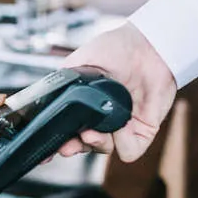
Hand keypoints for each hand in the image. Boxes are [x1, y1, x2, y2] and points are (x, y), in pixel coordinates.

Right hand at [58, 21, 176, 162]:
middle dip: (72, 148)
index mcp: (84, 105)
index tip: (48, 149)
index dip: (56, 141)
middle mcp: (101, 119)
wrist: (149, 47)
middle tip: (66, 145)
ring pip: (102, 150)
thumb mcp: (81, 61)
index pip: (67, 130)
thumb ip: (64, 80)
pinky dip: (122, 142)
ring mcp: (121, 127)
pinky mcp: (142, 132)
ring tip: (91, 132)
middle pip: (82, 146)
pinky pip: (128, 151)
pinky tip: (120, 127)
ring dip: (95, 144)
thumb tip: (50, 98)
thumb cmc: (117, 48)